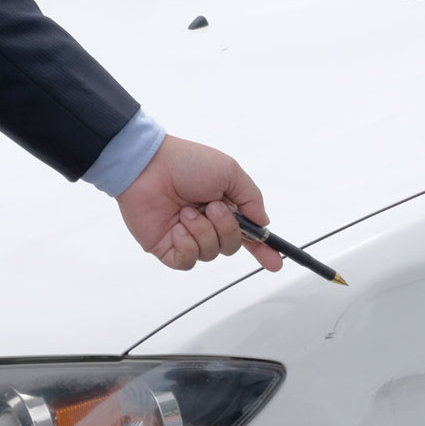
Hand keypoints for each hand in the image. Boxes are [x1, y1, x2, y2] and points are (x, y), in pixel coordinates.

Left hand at [116, 134, 283, 272]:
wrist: (148, 167)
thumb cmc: (187, 163)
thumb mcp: (230, 172)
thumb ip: (251, 199)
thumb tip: (263, 223)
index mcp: (224, 207)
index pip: (247, 235)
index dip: (263, 249)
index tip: (276, 262)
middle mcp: (207, 224)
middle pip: (231, 246)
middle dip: (226, 229)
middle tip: (211, 207)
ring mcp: (186, 237)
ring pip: (210, 254)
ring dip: (203, 232)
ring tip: (186, 212)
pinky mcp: (167, 248)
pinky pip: (187, 261)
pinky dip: (186, 244)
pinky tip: (177, 227)